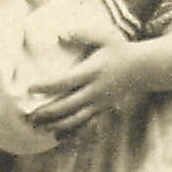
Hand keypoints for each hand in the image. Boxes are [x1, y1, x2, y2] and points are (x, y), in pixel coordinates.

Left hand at [27, 33, 143, 134]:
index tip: (31, 88)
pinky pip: (85, 123)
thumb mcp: (104, 36)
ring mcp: (100, 102)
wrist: (142, 68)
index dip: (47, 86)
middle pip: (68, 105)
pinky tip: (58, 136)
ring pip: (76, 118)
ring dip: (57, 125)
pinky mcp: (102, 109)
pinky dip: (72, 131)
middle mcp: (95, 90)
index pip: (66, 81)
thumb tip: (60, 35)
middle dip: (48, 112)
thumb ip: (82, 34)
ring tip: (40, 128)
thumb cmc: (119, 49)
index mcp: (92, 71)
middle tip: (29, 116)